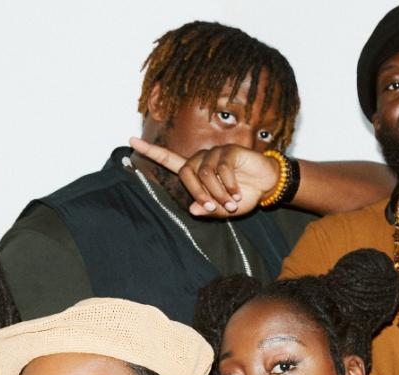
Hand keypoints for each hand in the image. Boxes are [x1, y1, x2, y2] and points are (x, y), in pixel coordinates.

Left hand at [128, 137, 279, 216]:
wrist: (267, 184)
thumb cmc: (244, 196)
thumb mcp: (225, 209)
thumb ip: (209, 209)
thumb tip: (193, 209)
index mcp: (196, 171)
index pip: (169, 159)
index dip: (150, 151)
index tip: (131, 140)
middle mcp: (201, 159)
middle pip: (186, 173)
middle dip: (198, 193)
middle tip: (212, 208)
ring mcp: (215, 153)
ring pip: (204, 173)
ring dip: (217, 192)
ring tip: (231, 203)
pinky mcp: (229, 151)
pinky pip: (222, 169)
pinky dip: (229, 185)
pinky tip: (237, 193)